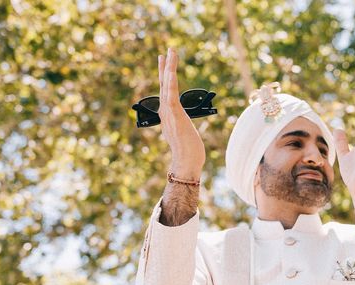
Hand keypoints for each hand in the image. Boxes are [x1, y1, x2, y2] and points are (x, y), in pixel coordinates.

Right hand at [158, 48, 204, 178]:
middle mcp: (165, 112)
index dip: (165, 76)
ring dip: (168, 68)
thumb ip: (184, 126)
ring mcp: (168, 113)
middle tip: (166, 51)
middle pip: (164, 85)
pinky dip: (170, 82)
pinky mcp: (174, 116)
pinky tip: (171, 70)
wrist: (185, 163)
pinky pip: (171, 95)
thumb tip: (189, 126)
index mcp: (168, 115)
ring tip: (170, 52)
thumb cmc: (189, 153)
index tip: (165, 63)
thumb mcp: (186, 134)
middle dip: (165, 67)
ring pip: (167, 86)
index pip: (166, 91)